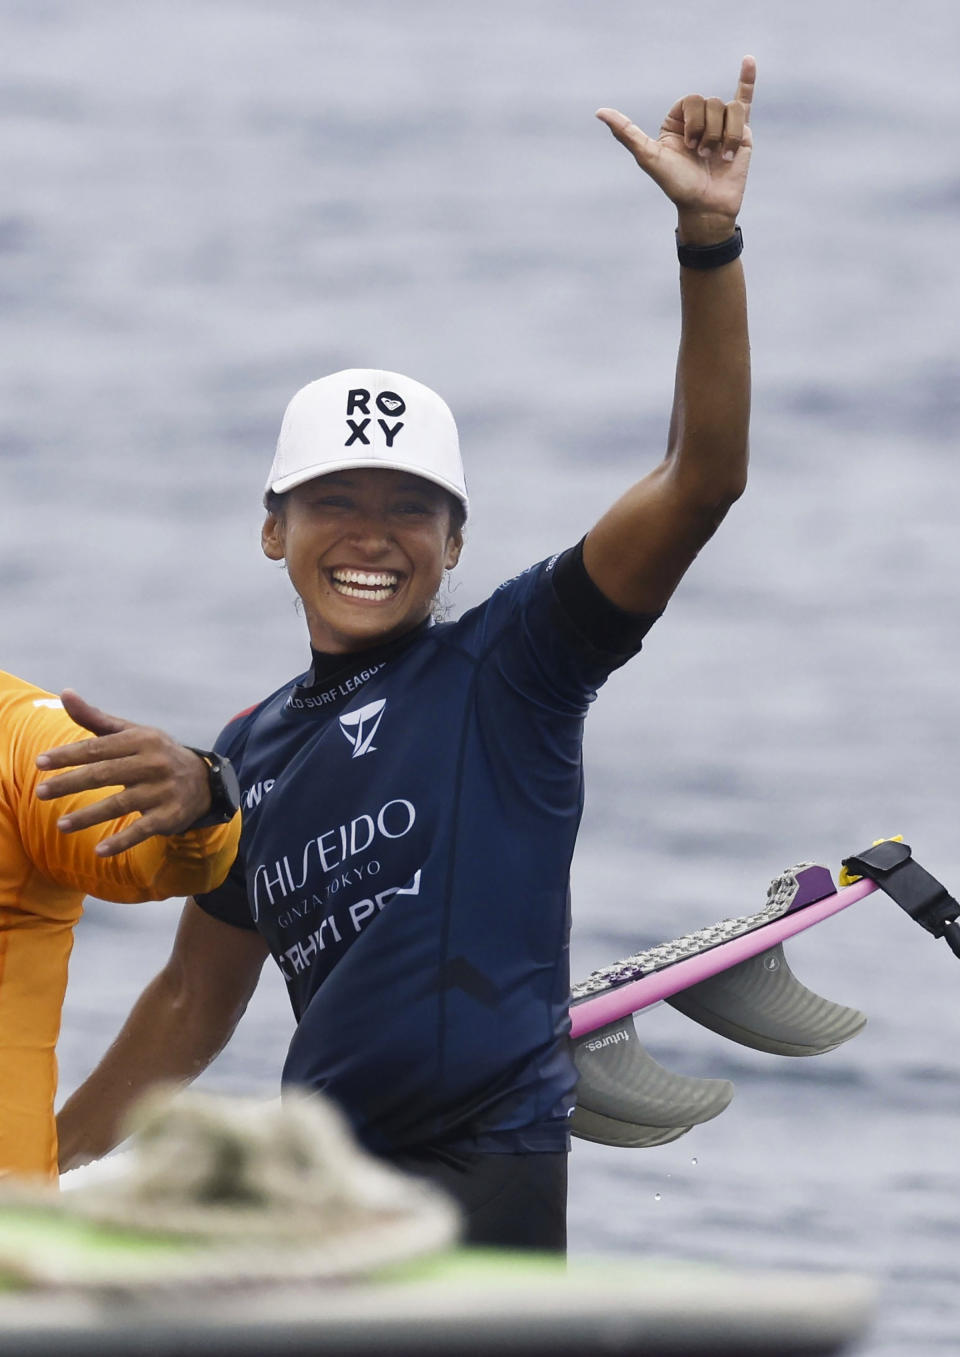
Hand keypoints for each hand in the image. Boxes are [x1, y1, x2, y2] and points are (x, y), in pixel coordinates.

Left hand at [34, 691, 212, 855]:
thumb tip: (65, 693)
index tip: (40, 763)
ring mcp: (162, 790)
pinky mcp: (169, 815)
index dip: (68, 755)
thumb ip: (96, 718)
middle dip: (71, 783)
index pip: (99, 747)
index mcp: (141, 740)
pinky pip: (142, 830)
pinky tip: (100, 851)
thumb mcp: (131, 733)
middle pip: (105, 774)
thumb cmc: (155, 754)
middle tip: (40, 793)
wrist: (204, 781)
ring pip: (120, 804)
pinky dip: (122, 841)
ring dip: (89, 816)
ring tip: (61, 825)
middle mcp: (153, 763)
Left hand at [596, 55, 755, 241]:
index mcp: (677, 123)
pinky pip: (745, 100)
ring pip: (730, 109)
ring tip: (719, 157)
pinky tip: (749, 60)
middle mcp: (699, 121)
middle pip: (711, 102)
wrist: (707, 207)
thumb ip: (626, 133)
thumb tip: (599, 111)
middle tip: (702, 154)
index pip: (690, 99)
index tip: (688, 145)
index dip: (693, 120)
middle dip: (707, 129)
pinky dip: (748, 79)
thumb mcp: (649, 157)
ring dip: (725, 136)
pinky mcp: (743, 133)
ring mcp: (721, 126)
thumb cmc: (677, 185)